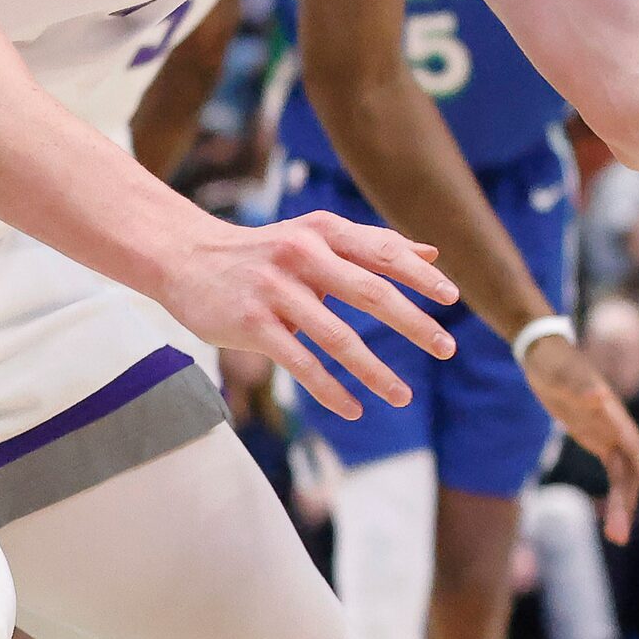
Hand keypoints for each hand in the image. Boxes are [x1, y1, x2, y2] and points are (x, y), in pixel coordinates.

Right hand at [156, 211, 457, 418]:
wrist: (186, 256)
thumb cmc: (265, 250)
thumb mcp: (316, 235)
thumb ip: (372, 244)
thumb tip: (431, 254)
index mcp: (324, 230)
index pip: (382, 251)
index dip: (418, 276)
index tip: (452, 298)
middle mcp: (303, 255)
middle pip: (369, 292)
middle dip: (413, 323)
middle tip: (447, 347)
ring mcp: (276, 291)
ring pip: (337, 337)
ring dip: (374, 370)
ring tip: (403, 395)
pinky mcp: (252, 324)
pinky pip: (300, 362)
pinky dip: (330, 388)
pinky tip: (354, 408)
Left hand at [522, 335, 638, 543]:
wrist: (543, 354)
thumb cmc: (553, 362)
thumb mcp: (562, 374)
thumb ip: (579, 387)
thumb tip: (599, 398)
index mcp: (612, 414)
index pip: (636, 448)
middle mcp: (615, 426)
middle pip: (630, 471)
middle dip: (627, 503)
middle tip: (618, 537)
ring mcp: (607, 432)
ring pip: (623, 475)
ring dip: (623, 504)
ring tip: (615, 536)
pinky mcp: (597, 437)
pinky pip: (614, 470)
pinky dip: (616, 492)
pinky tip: (613, 513)